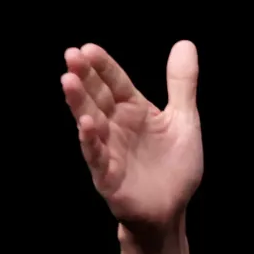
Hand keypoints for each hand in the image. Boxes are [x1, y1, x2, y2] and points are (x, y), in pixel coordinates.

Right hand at [60, 41, 203, 231]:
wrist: (172, 210)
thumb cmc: (175, 167)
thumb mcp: (184, 121)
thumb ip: (182, 85)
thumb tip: (185, 43)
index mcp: (134, 110)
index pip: (115, 82)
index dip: (103, 67)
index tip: (89, 48)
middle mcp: (116, 126)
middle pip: (98, 97)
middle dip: (84, 77)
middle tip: (71, 55)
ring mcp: (109, 150)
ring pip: (91, 122)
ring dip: (79, 103)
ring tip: (68, 80)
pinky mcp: (108, 177)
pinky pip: (97, 157)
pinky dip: (91, 142)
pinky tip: (86, 124)